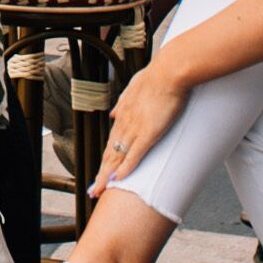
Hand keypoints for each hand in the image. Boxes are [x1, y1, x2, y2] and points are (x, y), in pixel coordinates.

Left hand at [95, 63, 184, 195]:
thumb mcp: (133, 87)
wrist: (168, 71)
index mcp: (122, 114)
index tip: (100, 173)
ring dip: (107, 176)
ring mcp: (135, 128)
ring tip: (99, 191)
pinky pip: (134, 155)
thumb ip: (123, 101)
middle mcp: (124, 123)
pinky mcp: (148, 132)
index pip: (111, 142)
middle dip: (101, 174)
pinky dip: (125, 169)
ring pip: (117, 157)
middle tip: (94, 191)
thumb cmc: (156, 77)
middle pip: (109, 154)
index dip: (105, 160)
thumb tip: (113, 112)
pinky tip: (118, 180)